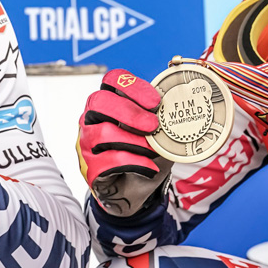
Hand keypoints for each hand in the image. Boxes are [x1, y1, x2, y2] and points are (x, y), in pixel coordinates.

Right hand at [78, 69, 173, 216]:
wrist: (134, 188)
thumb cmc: (143, 153)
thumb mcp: (155, 132)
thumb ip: (160, 118)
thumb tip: (181, 105)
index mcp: (108, 102)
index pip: (111, 80)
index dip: (132, 86)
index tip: (155, 101)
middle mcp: (91, 119)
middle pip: (99, 102)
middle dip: (130, 112)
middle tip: (153, 125)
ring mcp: (86, 143)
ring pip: (103, 133)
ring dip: (133, 140)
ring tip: (152, 150)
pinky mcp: (90, 167)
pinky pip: (107, 161)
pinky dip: (132, 163)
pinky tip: (149, 167)